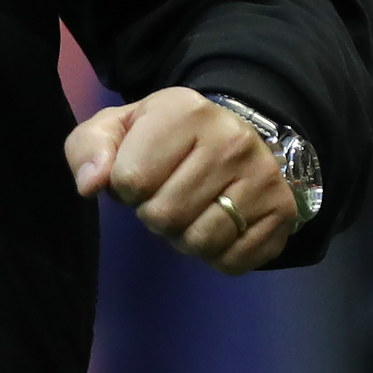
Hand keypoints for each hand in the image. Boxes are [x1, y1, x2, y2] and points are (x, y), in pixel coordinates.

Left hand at [64, 86, 293, 274]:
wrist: (233, 138)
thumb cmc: (164, 137)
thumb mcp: (118, 128)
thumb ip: (89, 149)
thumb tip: (91, 184)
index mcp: (184, 110)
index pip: (128, 180)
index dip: (124, 189)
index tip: (140, 175)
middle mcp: (231, 138)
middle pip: (163, 216)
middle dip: (154, 215)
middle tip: (167, 195)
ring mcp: (263, 175)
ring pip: (199, 242)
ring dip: (183, 238)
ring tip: (191, 211)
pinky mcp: (282, 211)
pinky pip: (232, 262)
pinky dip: (216, 256)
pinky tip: (218, 225)